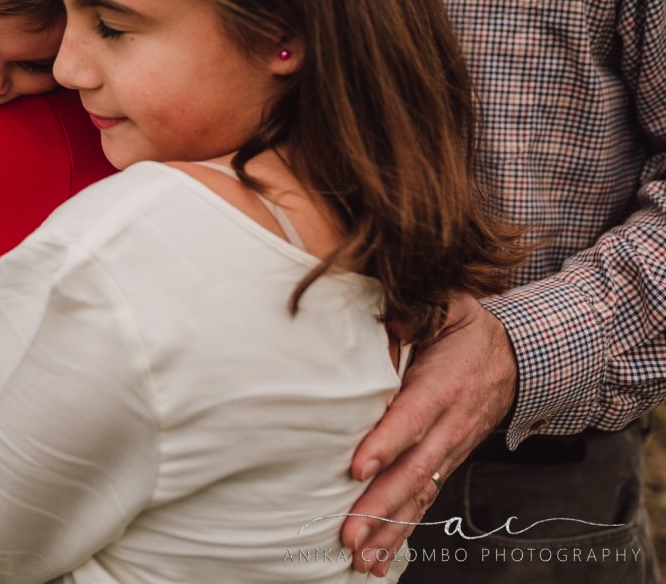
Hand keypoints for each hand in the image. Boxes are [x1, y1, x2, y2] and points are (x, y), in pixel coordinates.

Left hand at [341, 295, 516, 575]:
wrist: (514, 355)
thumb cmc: (464, 326)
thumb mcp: (445, 305)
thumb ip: (415, 311)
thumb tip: (388, 321)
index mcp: (445, 384)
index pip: (413, 417)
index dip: (387, 443)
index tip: (357, 467)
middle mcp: (450, 425)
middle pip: (415, 470)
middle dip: (380, 505)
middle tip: (349, 531)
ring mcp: (450, 450)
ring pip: (419, 495)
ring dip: (389, 529)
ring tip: (360, 557)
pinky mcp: (445, 463)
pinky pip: (424, 502)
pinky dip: (401, 533)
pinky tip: (378, 559)